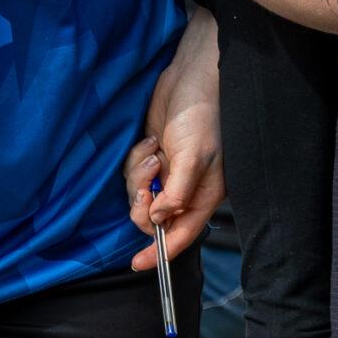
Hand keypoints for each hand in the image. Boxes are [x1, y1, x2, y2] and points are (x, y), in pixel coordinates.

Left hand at [125, 8, 222, 269]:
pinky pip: (133, 172)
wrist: (193, 74)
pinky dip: (135, 159)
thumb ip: (178, 193)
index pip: (180, 236)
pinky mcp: (153, 154)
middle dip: (144, 201)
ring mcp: (168, 172)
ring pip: (140, 194)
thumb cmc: (203, 115)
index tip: (135, 263)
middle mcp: (186, 189)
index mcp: (204, 196)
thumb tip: (160, 219)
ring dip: (139, 174)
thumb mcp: (194, 157)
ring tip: (151, 148)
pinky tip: (148, 139)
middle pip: (153, 217)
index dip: (159, 253)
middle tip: (149, 177)